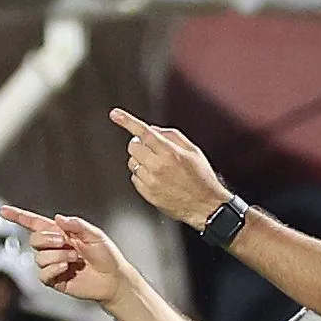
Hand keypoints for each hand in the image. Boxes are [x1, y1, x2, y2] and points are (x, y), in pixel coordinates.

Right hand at [0, 208, 132, 305]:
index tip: (2, 211)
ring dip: (58, 256)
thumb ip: (77, 225)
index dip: (18, 216)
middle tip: (67, 243)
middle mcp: (53, 248)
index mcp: (60, 233)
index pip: (34, 223)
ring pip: (39, 257)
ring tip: (75, 258)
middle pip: (34, 239)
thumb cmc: (106, 255)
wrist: (113, 279)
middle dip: (48, 239)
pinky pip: (42, 274)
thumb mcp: (95, 235)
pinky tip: (67, 268)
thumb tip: (58, 218)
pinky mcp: (54, 280)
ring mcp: (52, 265)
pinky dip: (53, 269)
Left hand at [109, 107, 230, 228]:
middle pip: (133, 146)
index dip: (128, 121)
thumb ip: (172, 136)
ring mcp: (151, 181)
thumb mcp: (193, 151)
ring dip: (140, 160)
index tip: (115, 114)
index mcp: (170, 153)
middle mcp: (158, 166)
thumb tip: (153, 129)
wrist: (205, 206)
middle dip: (139, 144)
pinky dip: (142, 175)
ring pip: (132, 162)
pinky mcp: (147, 194)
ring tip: (158, 167)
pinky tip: (157, 179)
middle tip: (151, 149)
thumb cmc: (202, 178)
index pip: (144, 132)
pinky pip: (135, 178)